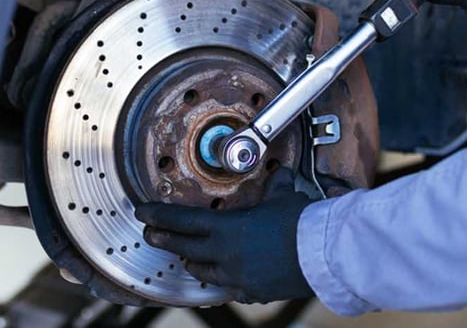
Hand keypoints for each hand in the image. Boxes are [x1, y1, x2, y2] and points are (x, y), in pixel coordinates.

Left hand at [135, 168, 314, 303]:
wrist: (323, 255)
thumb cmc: (302, 224)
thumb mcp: (284, 197)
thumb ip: (276, 186)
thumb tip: (281, 173)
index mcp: (227, 229)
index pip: (182, 221)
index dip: (159, 216)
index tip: (143, 213)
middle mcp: (226, 256)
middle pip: (184, 248)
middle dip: (164, 240)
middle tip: (150, 235)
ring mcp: (238, 277)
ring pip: (203, 273)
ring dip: (194, 262)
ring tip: (190, 257)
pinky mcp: (254, 292)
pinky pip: (231, 288)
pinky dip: (227, 280)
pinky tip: (229, 276)